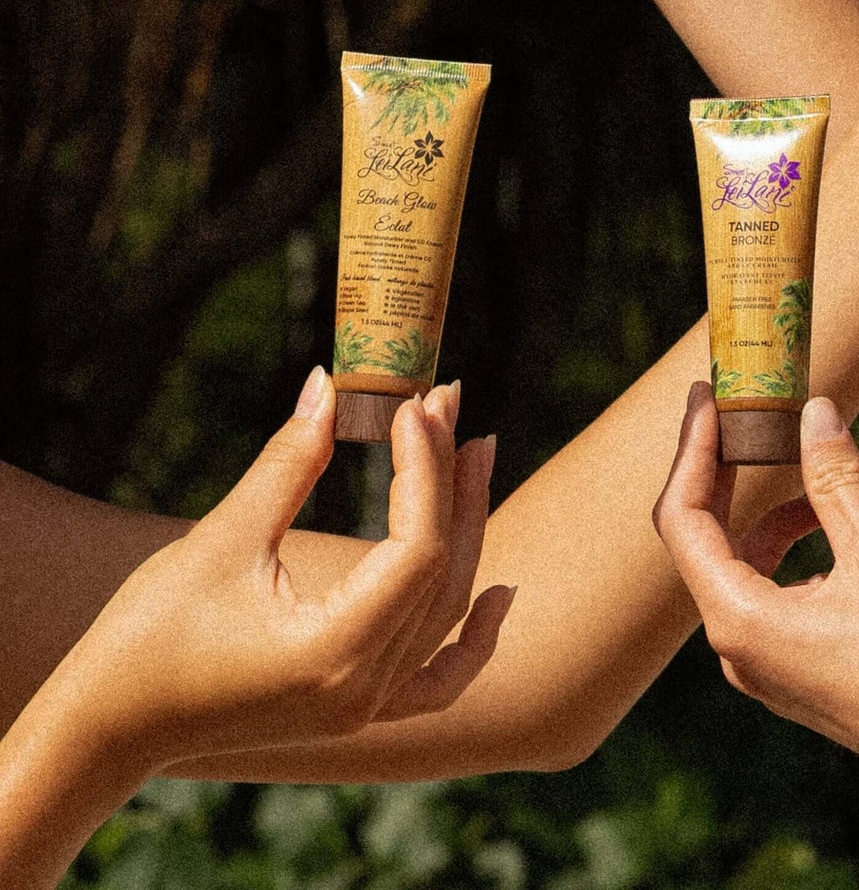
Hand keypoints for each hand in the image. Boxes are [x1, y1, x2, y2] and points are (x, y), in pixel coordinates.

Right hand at [58, 370, 512, 769]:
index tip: (418, 404)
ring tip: (474, 456)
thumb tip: (329, 384)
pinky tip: (501, 596)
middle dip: (453, 482)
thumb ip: (289, 462)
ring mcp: (363, 707)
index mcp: (336, 654)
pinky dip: (474, 640)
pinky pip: (437, 681)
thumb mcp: (223, 538)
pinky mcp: (352, 708)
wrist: (107, 724)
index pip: (419, 548)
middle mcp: (363, 690)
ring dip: (467, 531)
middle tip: (454, 405)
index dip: (425, 468)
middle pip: (444, 575)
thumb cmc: (149, 634)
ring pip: (446, 614)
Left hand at [653, 383, 858, 790]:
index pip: (684, 519)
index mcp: (739, 621)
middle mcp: (738, 650)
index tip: (707, 398)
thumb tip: (813, 412)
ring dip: (766, 514)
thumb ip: (835, 479)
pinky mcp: (794, 673)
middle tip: (743, 413)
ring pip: (741, 568)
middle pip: (704, 541)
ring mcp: (765, 668)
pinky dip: (787, 551)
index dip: (694, 451)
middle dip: (724, 473)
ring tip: (808, 469)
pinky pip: (768, 595)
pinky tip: (831, 527)